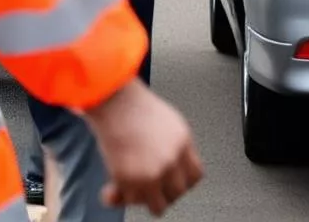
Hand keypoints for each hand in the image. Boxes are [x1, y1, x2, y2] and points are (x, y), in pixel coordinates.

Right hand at [85, 80, 202, 216]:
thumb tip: (177, 168)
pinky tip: (112, 190)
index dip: (183, 181)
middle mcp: (171, 160)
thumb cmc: (137, 107)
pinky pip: (128, 202)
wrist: (116, 103)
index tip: (174, 181)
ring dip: (143, 199)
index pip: (195, 176)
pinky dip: (118, 199)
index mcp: (183, 143)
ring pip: (157, 205)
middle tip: (150, 186)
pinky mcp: (129, 181)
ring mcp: (151, 173)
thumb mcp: (170, 123)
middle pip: (178, 193)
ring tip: (133, 188)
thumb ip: (177, 147)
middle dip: (164, 191)